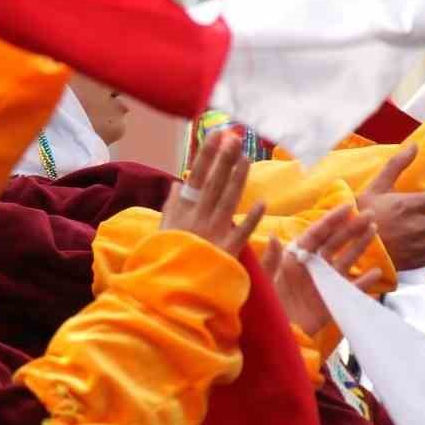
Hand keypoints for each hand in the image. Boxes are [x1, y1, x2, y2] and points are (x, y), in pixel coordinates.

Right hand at [160, 130, 265, 256]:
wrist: (168, 289)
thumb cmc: (166, 258)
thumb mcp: (163, 229)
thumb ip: (171, 206)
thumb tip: (177, 184)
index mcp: (182, 210)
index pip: (197, 175)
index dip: (208, 154)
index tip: (217, 134)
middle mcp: (198, 217)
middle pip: (214, 182)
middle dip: (225, 158)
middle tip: (235, 137)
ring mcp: (213, 233)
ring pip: (228, 201)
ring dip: (238, 179)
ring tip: (246, 159)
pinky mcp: (226, 251)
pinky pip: (241, 233)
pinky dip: (251, 219)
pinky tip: (261, 203)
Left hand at [262, 204, 382, 335]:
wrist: (273, 335)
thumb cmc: (264, 307)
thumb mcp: (264, 282)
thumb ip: (270, 261)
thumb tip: (274, 237)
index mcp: (295, 259)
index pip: (316, 235)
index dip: (332, 220)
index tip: (348, 206)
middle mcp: (311, 268)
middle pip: (335, 243)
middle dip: (351, 228)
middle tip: (370, 215)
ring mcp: (323, 284)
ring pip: (345, 261)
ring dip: (359, 246)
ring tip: (374, 231)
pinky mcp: (331, 302)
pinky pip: (351, 290)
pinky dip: (364, 282)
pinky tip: (377, 272)